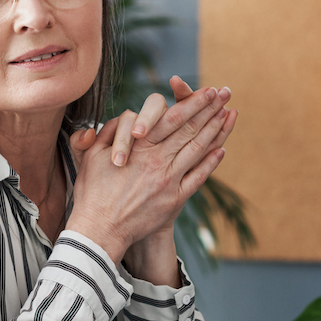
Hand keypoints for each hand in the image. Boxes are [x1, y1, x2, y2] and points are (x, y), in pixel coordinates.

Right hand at [66, 82, 235, 264]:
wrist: (100, 228)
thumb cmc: (92, 193)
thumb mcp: (92, 157)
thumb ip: (108, 133)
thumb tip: (122, 117)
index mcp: (139, 147)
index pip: (172, 118)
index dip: (192, 103)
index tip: (207, 91)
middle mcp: (157, 160)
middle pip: (190, 129)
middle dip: (210, 109)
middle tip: (225, 93)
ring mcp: (169, 180)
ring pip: (197, 149)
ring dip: (215, 130)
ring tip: (228, 115)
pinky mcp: (175, 199)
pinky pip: (198, 177)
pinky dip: (211, 162)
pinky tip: (220, 150)